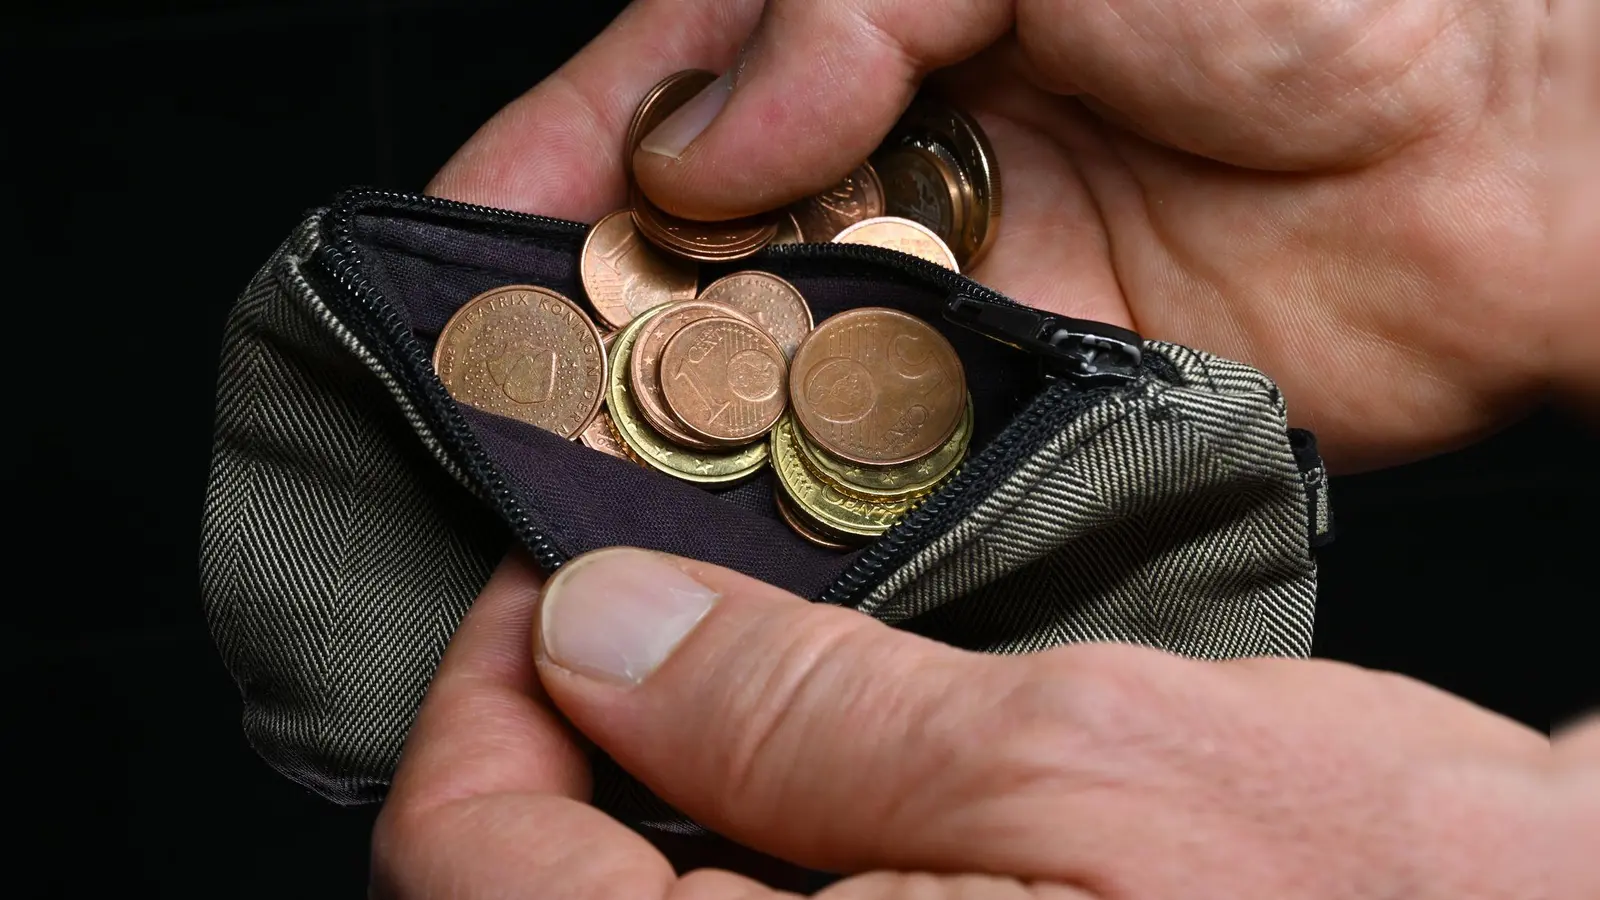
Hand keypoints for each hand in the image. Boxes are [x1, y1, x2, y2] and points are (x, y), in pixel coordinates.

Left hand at [372, 549, 1546, 897]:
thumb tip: (600, 632)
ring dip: (667, 791)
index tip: (551, 579)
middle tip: (646, 605)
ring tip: (749, 669)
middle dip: (566, 747)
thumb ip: (802, 712)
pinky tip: (832, 767)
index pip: (474, 869)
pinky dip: (757, 845)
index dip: (482, 700)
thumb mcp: (1075, 763)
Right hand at [428, 0, 1554, 472]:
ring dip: (682, 400)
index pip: (662, 88)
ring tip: (591, 452)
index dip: (554, 158)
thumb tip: (710, 142)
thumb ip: (848, 6)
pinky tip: (740, 498)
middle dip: (591, 300)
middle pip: (688, 237)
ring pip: (760, 349)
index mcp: (868, 22)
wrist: (1486, 151)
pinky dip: (801, 469)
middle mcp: (885, 155)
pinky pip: (870, 437)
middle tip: (503, 371)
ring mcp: (938, 283)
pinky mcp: (1003, 392)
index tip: (466, 235)